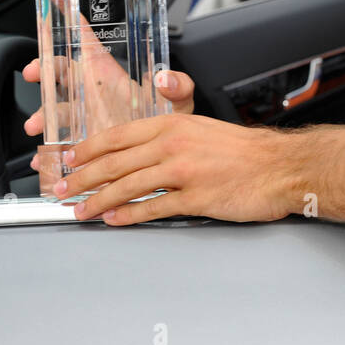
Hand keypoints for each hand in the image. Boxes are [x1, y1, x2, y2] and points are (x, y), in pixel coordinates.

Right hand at [22, 0, 195, 189]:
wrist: (165, 156)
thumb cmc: (170, 122)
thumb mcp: (179, 100)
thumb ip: (178, 85)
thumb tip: (165, 78)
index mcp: (108, 75)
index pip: (85, 41)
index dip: (69, 18)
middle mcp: (91, 93)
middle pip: (59, 72)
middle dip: (43, 68)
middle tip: (35, 73)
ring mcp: (84, 118)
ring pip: (54, 111)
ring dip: (41, 116)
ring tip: (36, 126)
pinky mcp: (82, 143)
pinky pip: (59, 145)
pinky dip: (48, 153)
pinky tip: (45, 160)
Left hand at [53, 114, 294, 225]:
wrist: (283, 166)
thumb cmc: (247, 152)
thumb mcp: (203, 129)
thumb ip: (171, 136)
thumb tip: (142, 151)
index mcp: (173, 124)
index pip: (117, 135)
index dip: (87, 150)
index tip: (69, 160)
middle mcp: (174, 145)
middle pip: (115, 162)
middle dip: (81, 178)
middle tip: (61, 189)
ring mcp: (184, 172)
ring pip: (128, 186)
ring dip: (98, 200)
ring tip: (80, 210)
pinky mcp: (196, 198)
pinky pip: (153, 208)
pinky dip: (129, 215)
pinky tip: (114, 220)